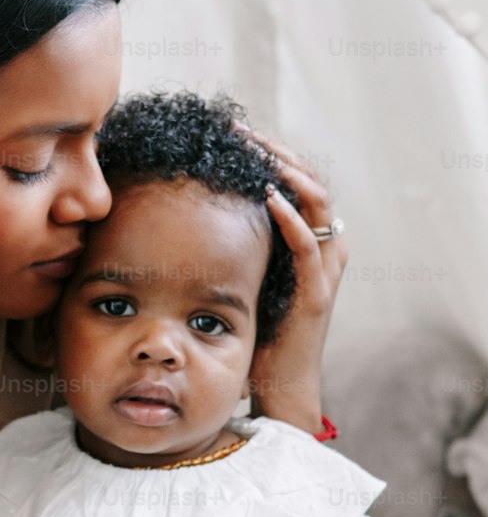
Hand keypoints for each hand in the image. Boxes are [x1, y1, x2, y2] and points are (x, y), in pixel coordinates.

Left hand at [242, 130, 347, 432]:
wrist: (278, 385)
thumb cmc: (256, 332)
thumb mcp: (245, 276)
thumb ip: (236, 246)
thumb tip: (191, 214)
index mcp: (310, 241)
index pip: (296, 181)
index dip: (270, 153)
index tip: (234, 132)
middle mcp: (324, 248)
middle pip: (309, 181)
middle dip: (275, 152)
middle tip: (239, 131)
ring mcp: (324, 270)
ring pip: (317, 203)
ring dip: (287, 173)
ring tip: (257, 152)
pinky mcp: (316, 293)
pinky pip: (309, 246)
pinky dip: (292, 218)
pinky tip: (270, 197)